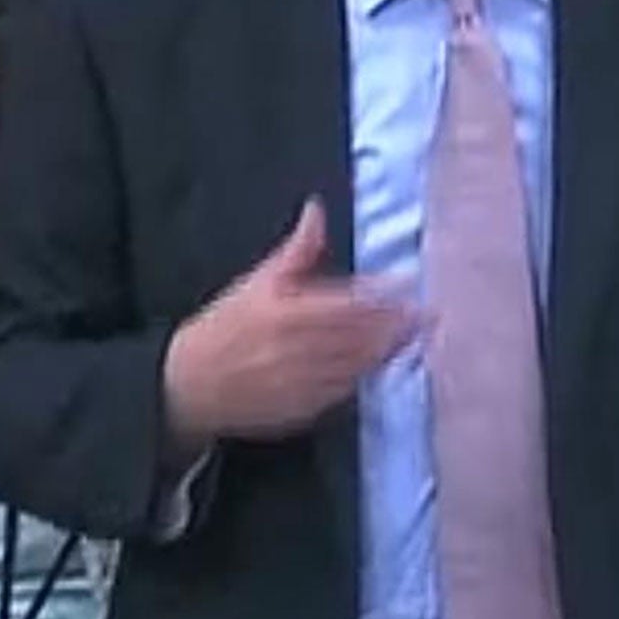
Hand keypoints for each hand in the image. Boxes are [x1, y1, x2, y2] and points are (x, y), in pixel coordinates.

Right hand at [163, 198, 416, 446]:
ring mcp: (305, 383)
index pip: (349, 303)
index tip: (409, 285)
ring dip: (389, 350)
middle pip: (361, 336)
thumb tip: (317, 209)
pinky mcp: (305, 409)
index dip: (382, 295)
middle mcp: (301, 350)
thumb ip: (296, 250)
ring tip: (416, 336)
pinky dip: (366, 375)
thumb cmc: (223, 328)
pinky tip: (383, 364)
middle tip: (429, 314)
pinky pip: (345, 391)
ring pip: (358, 365)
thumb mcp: (256, 282)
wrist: (189, 386)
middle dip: (397, 325)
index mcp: (288, 314)